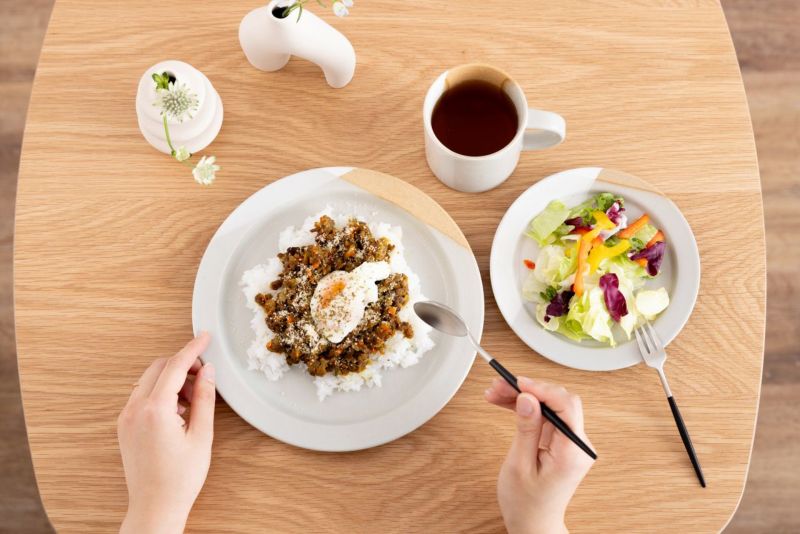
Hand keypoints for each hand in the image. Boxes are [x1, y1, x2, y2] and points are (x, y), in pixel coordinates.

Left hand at [117, 333, 215, 533]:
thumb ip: (204, 398)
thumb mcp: (201, 435)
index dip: (193, 348)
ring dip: (172, 379)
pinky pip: (142, 396)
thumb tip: (208, 372)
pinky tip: (178, 410)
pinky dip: (161, 392)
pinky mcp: (125, 426)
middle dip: (183, 365)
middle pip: (159, 368)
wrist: (155, 507)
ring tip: (192, 400)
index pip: (175, 366)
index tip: (205, 337)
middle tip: (205, 376)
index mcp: (155, 410)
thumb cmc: (180, 478)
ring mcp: (126, 418)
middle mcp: (134, 410)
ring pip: (149, 380)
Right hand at [485, 377, 594, 533]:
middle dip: (528, 389)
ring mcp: (572, 444)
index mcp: (572, 453)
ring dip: (524, 396)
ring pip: (551, 406)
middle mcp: (578, 446)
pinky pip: (547, 417)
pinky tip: (507, 403)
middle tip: (498, 386)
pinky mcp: (563, 443)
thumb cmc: (526, 503)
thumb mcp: (519, 465)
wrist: (533, 524)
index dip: (541, 388)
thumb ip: (526, 429)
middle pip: (558, 401)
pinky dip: (528, 408)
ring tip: (496, 393)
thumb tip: (528, 398)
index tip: (517, 382)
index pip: (566, 406)